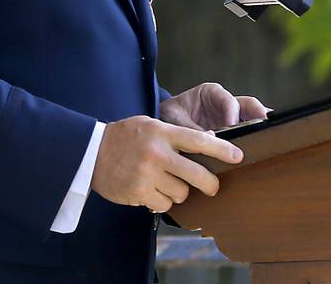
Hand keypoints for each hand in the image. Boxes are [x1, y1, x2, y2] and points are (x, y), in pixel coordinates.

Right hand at [91, 115, 242, 212]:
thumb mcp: (150, 125)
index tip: (238, 156)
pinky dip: (162, 201)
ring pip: (181, 193)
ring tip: (165, 181)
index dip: (222, 149)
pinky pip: (164, 204)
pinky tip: (152, 190)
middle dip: (210, 183)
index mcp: (162, 132)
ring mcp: (148, 175)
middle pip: (197, 174)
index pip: (199, 141)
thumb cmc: (126, 136)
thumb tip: (206, 146)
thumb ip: (174, 135)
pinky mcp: (139, 192)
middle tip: (213, 186)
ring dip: (178, 191)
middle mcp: (157, 153)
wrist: (92, 151)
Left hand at [159, 82, 267, 131]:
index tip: (232, 128)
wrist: (165, 125)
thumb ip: (189, 126)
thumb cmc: (169, 115)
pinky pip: (249, 131)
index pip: (228, 100)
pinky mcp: (233, 131)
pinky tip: (265, 146)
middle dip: (258, 114)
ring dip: (261, 126)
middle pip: (248, 104)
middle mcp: (225, 103)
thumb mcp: (174, 118)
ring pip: (253, 117)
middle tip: (265, 126)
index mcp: (211, 92)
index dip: (232, 114)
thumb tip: (210, 137)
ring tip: (272, 136)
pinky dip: (257, 137)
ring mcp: (232, 117)